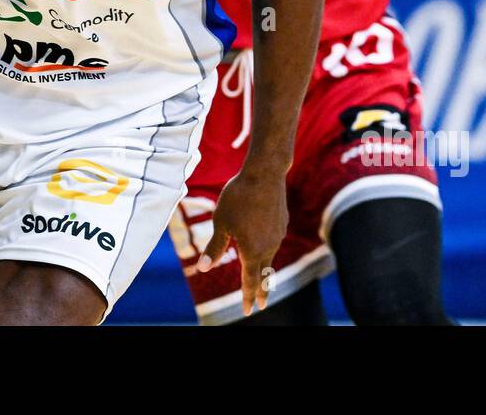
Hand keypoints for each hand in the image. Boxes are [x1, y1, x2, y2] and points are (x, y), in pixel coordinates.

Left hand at [197, 167, 287, 315]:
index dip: (248, 297)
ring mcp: (278, 235)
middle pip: (264, 274)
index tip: (249, 311)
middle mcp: (269, 247)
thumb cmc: (238, 197)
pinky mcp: (282, 223)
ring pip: (269, 256)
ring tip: (259, 276)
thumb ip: (214, 247)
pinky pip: (272, 240)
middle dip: (261, 291)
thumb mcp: (221, 223)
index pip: (250, 281)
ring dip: (263, 267)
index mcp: (252, 251)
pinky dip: (266, 247)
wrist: (264, 174)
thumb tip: (203, 269)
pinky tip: (261, 240)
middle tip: (261, 305)